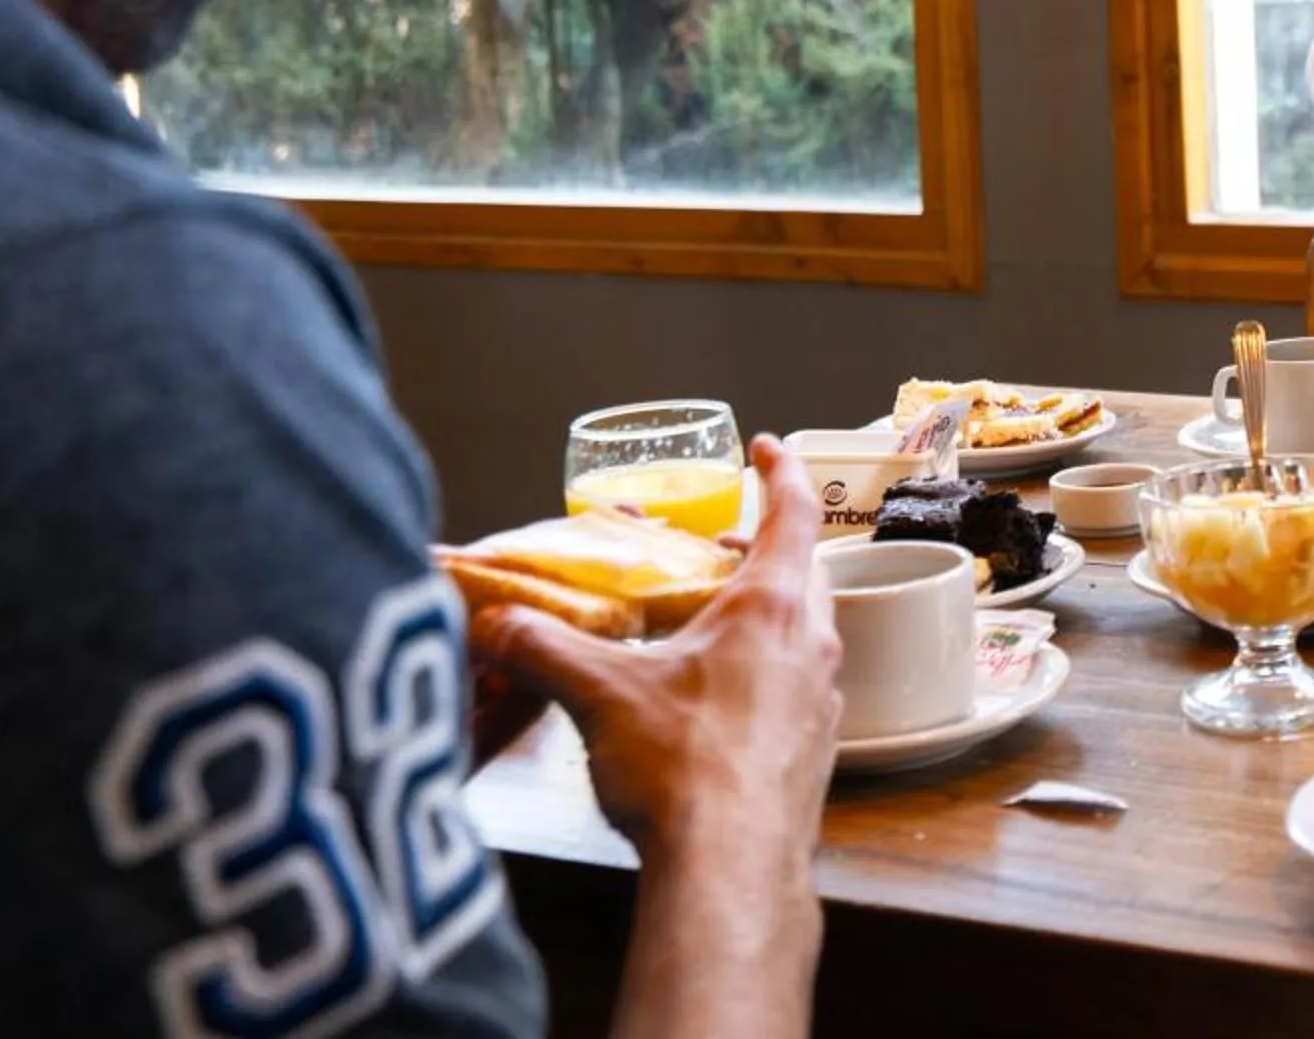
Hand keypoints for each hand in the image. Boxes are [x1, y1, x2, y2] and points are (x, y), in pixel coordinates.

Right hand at [469, 435, 842, 866]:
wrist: (732, 867)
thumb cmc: (680, 765)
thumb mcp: (597, 693)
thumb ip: (541, 647)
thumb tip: (493, 623)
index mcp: (771, 607)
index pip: (792, 512)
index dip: (780, 471)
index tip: (765, 447)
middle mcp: (812, 644)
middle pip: (799, 573)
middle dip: (759, 552)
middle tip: (716, 549)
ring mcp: (820, 701)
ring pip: (801, 634)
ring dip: (761, 618)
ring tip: (702, 627)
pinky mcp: (812, 752)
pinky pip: (794, 690)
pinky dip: (762, 675)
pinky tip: (711, 705)